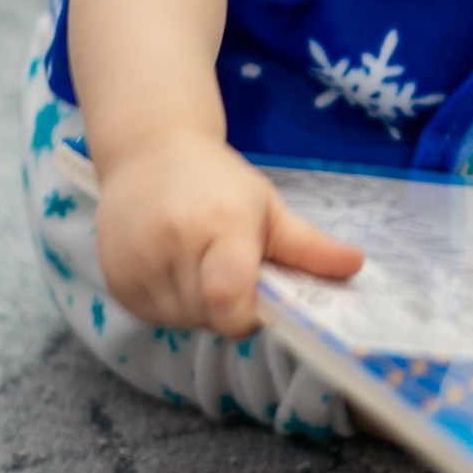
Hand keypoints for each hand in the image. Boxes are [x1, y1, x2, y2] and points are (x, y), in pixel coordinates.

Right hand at [95, 128, 362, 336]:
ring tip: (200, 261)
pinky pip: (153, 317)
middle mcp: (174, 245)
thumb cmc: (217, 181)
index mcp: (221, 225)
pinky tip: (173, 266)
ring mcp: (138, 266)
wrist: (148, 151)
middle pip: (211, 317)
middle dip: (228, 304)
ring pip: (182, 321)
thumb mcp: (268, 207)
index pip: (232, 300)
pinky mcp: (115, 282)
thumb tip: (357, 267)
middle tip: (228, 263)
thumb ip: (309, 246)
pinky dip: (170, 303)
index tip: (259, 292)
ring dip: (198, 306)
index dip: (249, 312)